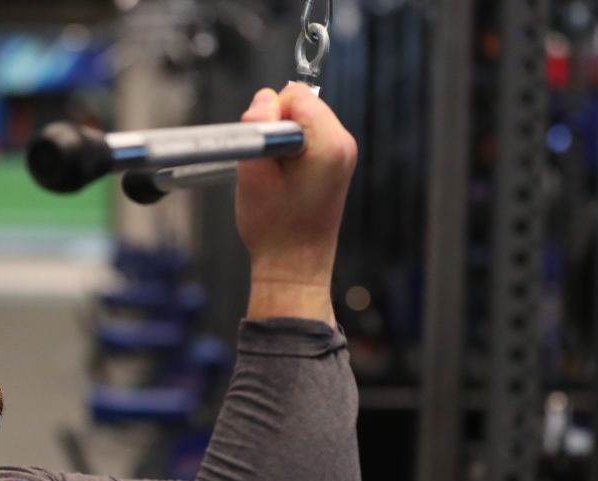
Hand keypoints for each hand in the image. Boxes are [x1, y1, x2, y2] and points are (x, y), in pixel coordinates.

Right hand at [236, 83, 356, 290]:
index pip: (295, 96)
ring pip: (301, 119)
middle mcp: (343, 144)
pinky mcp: (336, 162)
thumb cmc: (274, 229)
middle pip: (301, 103)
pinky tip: (285, 178)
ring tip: (276, 177)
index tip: (262, 149)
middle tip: (268, 167)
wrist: (295, 266)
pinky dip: (290, 148)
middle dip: (276, 125)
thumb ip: (257, 129)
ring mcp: (343, 153)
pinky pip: (307, 136)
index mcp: (330, 144)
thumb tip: (263, 99)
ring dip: (281, 139)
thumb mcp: (254, 175)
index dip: (269, 115)